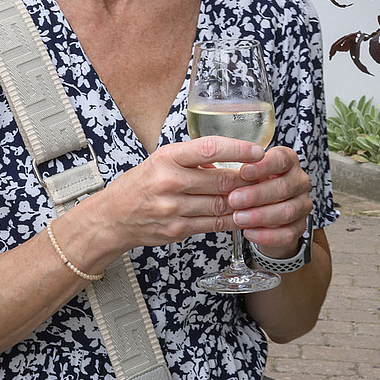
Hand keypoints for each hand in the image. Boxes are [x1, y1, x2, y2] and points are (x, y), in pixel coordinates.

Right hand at [76, 136, 258, 256]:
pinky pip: (214, 225)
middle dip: (248, 180)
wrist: (113, 216)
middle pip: (221, 180)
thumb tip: (228, 160)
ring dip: (244, 202)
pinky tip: (243, 215)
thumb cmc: (140, 184)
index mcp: (167, 158)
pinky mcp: (177, 230)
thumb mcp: (161, 161)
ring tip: (260, 197)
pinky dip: (232, 220)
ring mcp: (173, 208)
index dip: (238, 150)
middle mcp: (169, 182)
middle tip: (265, 177)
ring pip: (222, 205)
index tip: (258, 151)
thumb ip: (192, 160)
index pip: (210, 149)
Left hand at [225, 145, 312, 257]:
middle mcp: (299, 180)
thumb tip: (207, 167)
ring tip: (238, 218)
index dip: (263, 166)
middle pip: (284, 186)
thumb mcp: (241, 173)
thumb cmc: (249, 186)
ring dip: (261, 215)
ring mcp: (302, 204)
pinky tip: (249, 233)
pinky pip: (288, 233)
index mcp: (287, 161)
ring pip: (288, 210)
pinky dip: (268, 235)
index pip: (281, 159)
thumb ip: (233, 169)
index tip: (243, 172)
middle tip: (234, 199)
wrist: (263, 214)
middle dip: (257, 194)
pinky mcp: (300, 226)